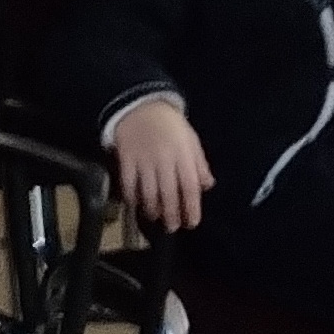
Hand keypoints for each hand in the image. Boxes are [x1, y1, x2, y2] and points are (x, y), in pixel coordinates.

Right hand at [110, 99, 213, 230]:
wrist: (140, 106)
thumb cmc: (170, 124)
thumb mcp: (191, 140)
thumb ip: (199, 164)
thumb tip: (207, 186)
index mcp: (184, 155)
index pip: (190, 186)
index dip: (191, 207)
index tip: (191, 222)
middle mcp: (164, 160)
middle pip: (169, 192)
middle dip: (171, 214)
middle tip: (172, 228)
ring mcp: (144, 160)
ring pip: (148, 191)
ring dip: (151, 208)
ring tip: (154, 218)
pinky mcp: (126, 159)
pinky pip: (128, 182)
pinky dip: (131, 196)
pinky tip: (134, 204)